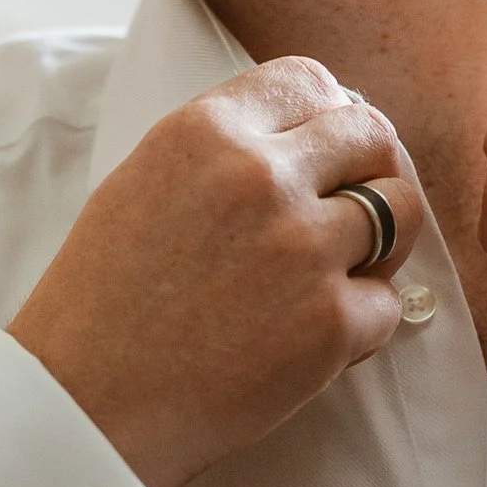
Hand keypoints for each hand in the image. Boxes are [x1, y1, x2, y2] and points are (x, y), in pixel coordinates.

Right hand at [10, 58, 422, 486]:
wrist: (85, 406)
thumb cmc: (104, 303)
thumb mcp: (145, 183)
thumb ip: (225, 149)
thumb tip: (311, 132)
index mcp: (207, 130)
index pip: (310, 81)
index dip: (328, 115)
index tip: (325, 152)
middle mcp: (261, 176)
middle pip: (372, 134)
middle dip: (370, 170)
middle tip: (346, 214)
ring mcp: (303, 249)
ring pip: (401, 213)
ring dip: (381, 244)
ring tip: (335, 276)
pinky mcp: (330, 323)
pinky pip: (386, 305)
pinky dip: (359, 326)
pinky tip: (307, 341)